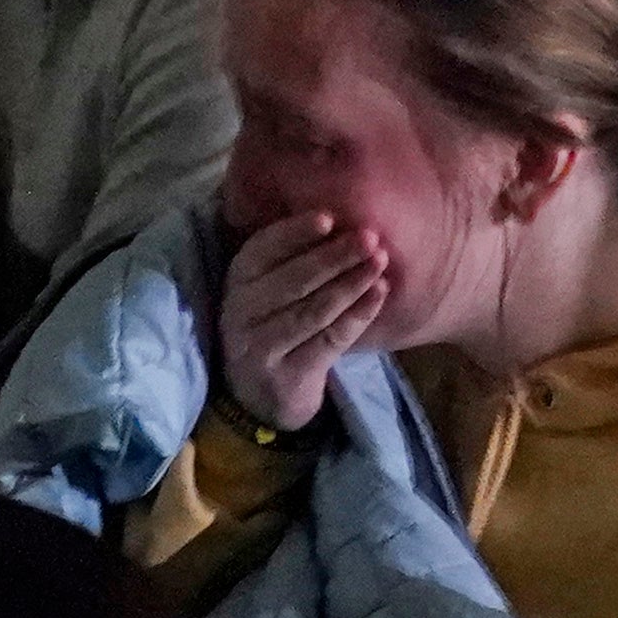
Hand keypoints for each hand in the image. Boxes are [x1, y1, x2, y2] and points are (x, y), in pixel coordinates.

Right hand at [220, 209, 388, 432]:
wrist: (258, 399)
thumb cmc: (273, 327)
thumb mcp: (268, 291)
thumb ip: (292, 260)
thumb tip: (340, 220)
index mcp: (238, 281)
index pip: (263, 250)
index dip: (295, 233)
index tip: (330, 218)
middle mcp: (241, 312)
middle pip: (293, 280)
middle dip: (335, 256)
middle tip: (370, 238)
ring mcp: (261, 347)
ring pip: (313, 311)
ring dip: (351, 284)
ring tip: (380, 263)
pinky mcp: (286, 376)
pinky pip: (328, 341)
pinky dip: (357, 317)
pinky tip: (378, 296)